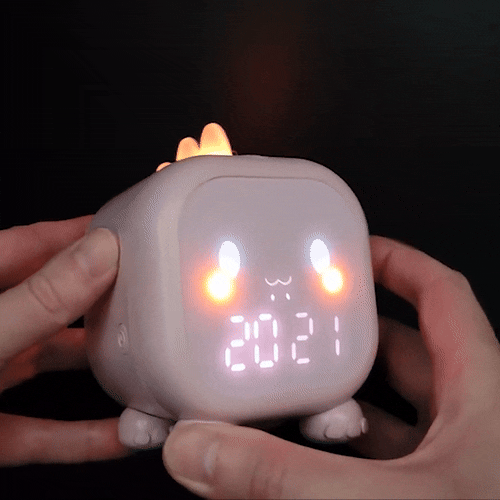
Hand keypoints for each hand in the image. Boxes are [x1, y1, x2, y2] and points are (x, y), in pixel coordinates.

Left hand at [0, 216, 128, 465]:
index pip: (36, 244)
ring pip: (53, 367)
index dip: (82, 233)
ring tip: (146, 359)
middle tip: (149, 293)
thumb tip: (97, 254)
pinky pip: (43, 430)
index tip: (127, 229)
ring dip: (99, 370)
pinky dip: (81, 438)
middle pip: (55, 303)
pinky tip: (119, 436)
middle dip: (103, 298)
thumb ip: (37, 300)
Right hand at [162, 236, 499, 498]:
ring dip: (341, 400)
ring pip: (390, 412)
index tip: (356, 250)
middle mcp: (473, 426)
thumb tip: (199, 449)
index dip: (398, 263)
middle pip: (405, 351)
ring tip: (290, 388)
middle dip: (351, 334)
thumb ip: (282, 477)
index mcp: (483, 395)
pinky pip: (383, 463)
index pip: (441, 295)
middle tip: (302, 324)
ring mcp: (456, 470)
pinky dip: (343, 456)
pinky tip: (306, 462)